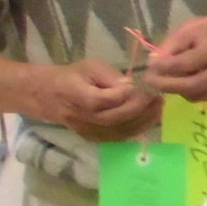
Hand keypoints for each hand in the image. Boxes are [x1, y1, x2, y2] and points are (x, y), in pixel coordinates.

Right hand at [36, 59, 162, 141]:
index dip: (125, 94)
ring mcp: (88, 131)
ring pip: (120, 131)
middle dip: (141, 108)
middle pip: (116, 118)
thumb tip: (130, 85)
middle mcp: (82, 118)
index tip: (143, 85)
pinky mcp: (93, 138)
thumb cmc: (71, 76)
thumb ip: (109, 75)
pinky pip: (118, 137)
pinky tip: (150, 119)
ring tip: (158, 107)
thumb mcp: (89, 67)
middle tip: (157, 97)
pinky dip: (137, 129)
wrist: (48, 96)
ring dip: (144, 120)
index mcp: (77, 96)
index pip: (104, 100)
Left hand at [142, 10, 206, 100]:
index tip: (149, 67)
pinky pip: (204, 99)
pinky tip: (190, 82)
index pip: (183, 64)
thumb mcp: (194, 28)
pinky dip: (192, 93)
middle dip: (165, 85)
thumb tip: (153, 63)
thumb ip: (173, 44)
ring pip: (194, 96)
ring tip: (170, 79)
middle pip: (189, 85)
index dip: (163, 68)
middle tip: (150, 81)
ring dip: (177, 90)